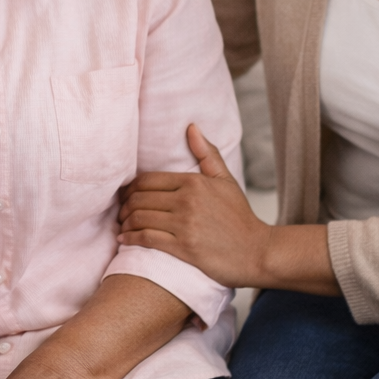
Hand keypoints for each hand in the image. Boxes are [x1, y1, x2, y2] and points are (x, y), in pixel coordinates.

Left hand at [116, 124, 270, 287]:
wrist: (258, 252)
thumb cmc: (240, 217)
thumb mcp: (226, 180)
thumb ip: (207, 153)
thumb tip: (191, 127)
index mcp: (193, 182)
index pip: (147, 180)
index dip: (130, 188)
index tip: (125, 195)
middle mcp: (187, 201)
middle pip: (139, 198)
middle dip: (124, 205)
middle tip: (120, 212)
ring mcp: (185, 224)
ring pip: (140, 217)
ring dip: (125, 222)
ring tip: (122, 225)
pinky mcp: (184, 248)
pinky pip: (147, 238)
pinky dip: (130, 237)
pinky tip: (124, 238)